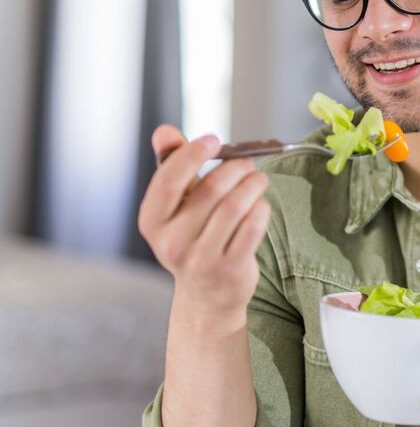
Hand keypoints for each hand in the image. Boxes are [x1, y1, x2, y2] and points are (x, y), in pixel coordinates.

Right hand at [138, 125, 270, 319]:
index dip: (192, 155)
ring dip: (252, 185)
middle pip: (211, 190)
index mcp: (152, 221)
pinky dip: (261, 209)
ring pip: (235, 207)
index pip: (168, 181)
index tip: (213, 140)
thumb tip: (164, 131)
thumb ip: (171, 165)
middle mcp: (171, 242)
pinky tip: (260, 205)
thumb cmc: (191, 237)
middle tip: (248, 162)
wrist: (206, 294)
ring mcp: (200, 258)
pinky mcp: (230, 268)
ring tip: (258, 179)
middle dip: (235, 168)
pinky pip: (252, 227)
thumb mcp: (176, 205)